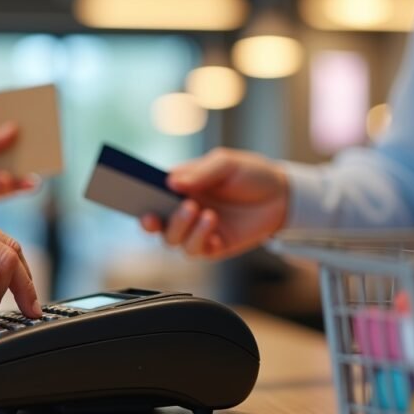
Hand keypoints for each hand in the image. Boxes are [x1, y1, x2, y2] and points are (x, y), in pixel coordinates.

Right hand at [140, 148, 288, 258]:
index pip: (151, 194)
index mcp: (181, 188)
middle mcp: (184, 211)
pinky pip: (195, 250)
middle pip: (154, 224)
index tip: (130, 194)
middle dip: (149, 222)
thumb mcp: (225, 163)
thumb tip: (171, 182)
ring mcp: (197, 231)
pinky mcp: (214, 248)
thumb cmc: (251, 174)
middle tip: (153, 215)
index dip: (137, 196)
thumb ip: (200, 172)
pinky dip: (200, 237)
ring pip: (172, 241)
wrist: (282, 195)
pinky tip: (212, 221)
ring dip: (181, 227)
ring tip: (199, 210)